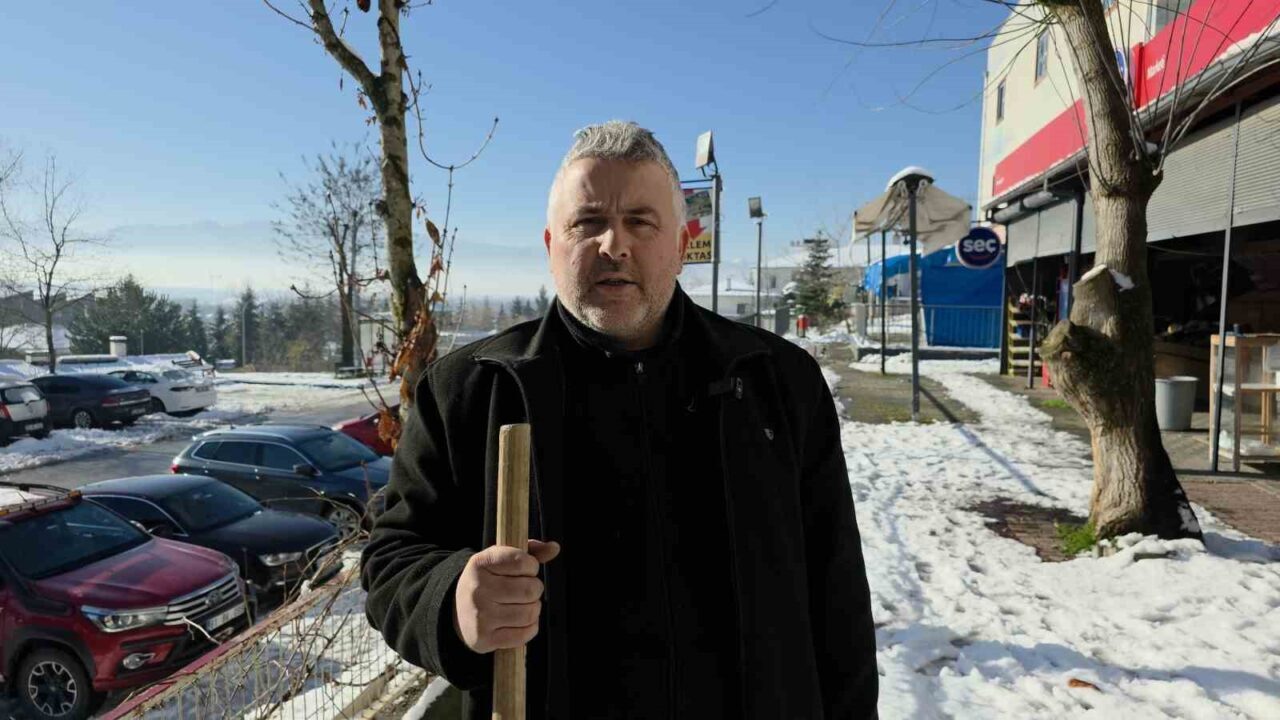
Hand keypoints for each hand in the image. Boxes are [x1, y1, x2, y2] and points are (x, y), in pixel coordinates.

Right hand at [453, 539, 560, 653]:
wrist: (456, 611)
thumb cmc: (488, 581)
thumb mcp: (501, 560)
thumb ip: (530, 551)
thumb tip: (554, 548)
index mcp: (480, 564)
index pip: (522, 561)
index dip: (531, 566)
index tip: (525, 570)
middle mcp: (478, 589)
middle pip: (531, 589)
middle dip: (534, 590)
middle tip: (525, 591)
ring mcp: (480, 616)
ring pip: (530, 613)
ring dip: (533, 609)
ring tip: (522, 606)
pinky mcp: (484, 639)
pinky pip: (523, 635)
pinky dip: (529, 628)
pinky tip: (519, 622)